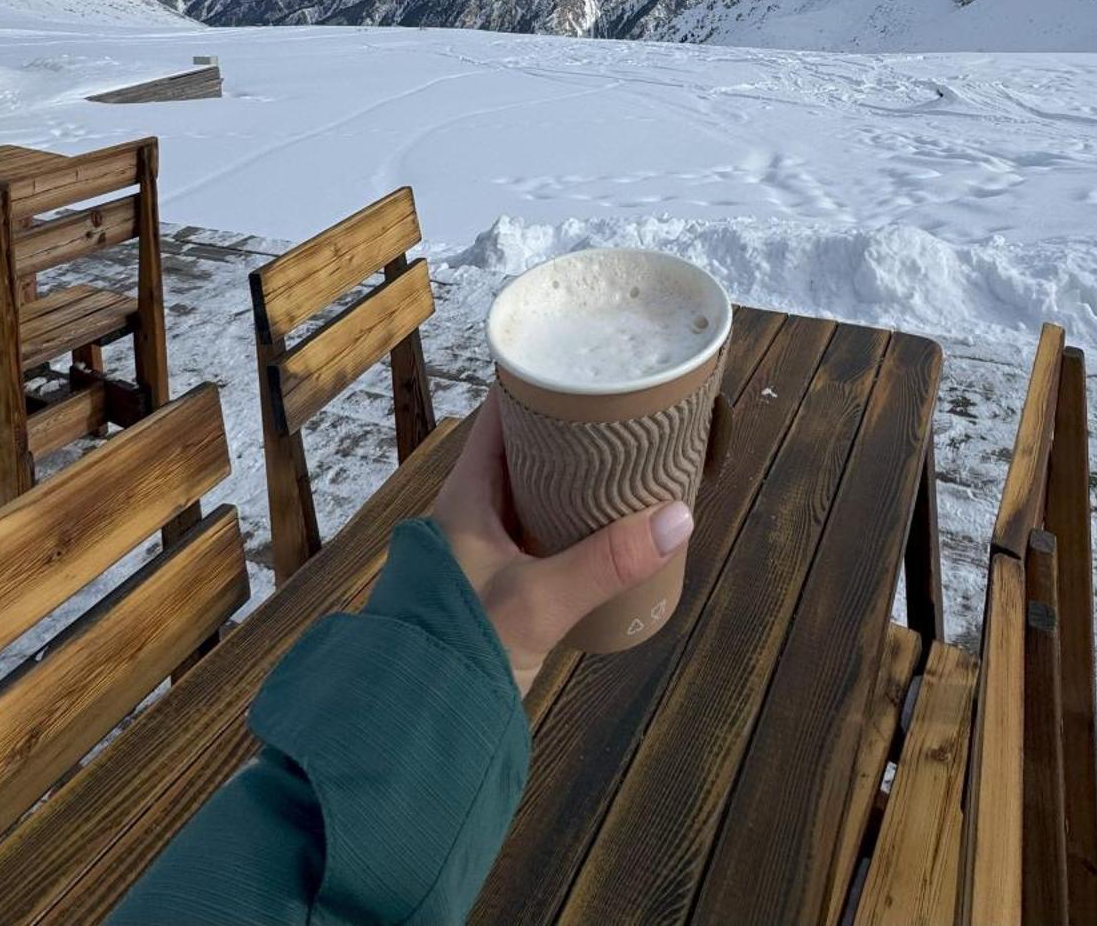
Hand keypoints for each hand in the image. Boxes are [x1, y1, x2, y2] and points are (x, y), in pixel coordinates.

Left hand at [431, 387, 692, 694]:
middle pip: (524, 453)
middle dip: (572, 433)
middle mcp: (471, 515)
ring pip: (535, 496)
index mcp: (466, 496)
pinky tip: (610, 529)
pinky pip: (542, 535)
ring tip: (629, 462)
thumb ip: (605, 562)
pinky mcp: (502, 588)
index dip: (541, 386)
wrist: (417, 731)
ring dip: (576, 480)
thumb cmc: (462, 646)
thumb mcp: (538, 602)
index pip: (502, 416)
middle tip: (626, 413)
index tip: (588, 366)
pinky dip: (574, 522)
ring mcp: (485, 553)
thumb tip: (680, 515)